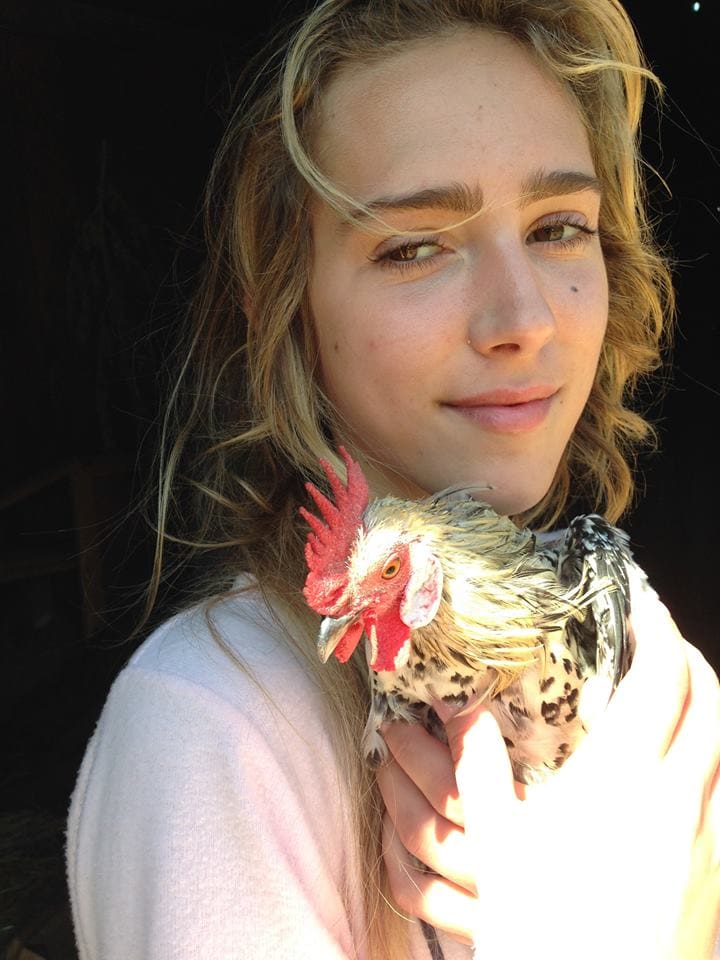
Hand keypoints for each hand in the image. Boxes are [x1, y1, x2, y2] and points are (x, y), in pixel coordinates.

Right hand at [377, 585, 719, 957]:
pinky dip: (712, 763)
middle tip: (660, 641)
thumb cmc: (541, 935)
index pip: (662, 679)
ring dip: (707, 710)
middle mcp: (676, 799)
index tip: (640, 603)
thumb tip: (461, 710)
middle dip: (692, 659)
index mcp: (619, 778)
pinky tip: (678, 778)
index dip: (658, 629)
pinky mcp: (717, 879)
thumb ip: (479, 766)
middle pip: (710, 703)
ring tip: (675, 701)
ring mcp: (706, 841)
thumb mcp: (498, 846)